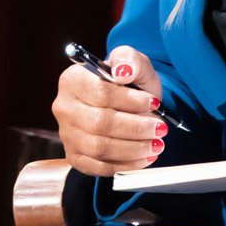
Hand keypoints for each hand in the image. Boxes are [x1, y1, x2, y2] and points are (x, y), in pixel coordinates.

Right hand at [51, 45, 169, 175]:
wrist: (126, 104)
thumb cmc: (128, 82)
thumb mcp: (133, 62)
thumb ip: (129, 59)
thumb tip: (123, 71)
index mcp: (73, 79)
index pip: (100, 93)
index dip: (130, 101)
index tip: (154, 103)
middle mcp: (64, 107)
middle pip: (99, 123)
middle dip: (135, 128)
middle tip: (161, 128)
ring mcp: (67, 134)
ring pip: (99, 147)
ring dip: (133, 149)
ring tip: (157, 144)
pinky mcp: (75, 156)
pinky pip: (99, 167)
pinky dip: (125, 165)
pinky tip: (144, 157)